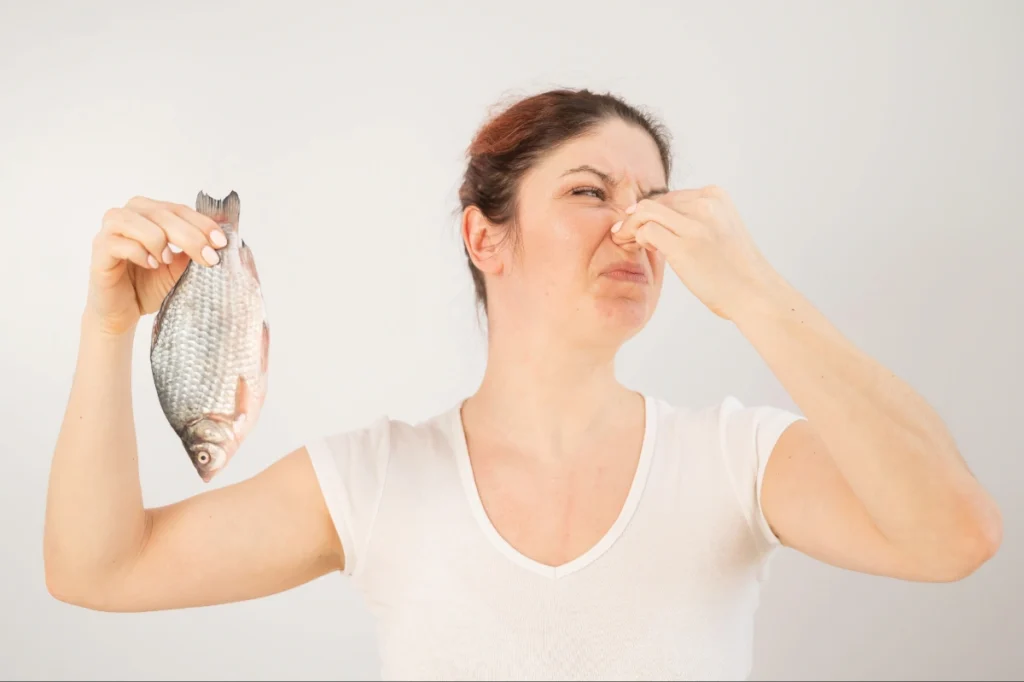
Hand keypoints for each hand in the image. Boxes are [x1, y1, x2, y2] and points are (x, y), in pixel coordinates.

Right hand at [86, 195, 227, 335]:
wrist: (124, 312)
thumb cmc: (149, 285)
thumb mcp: (179, 268)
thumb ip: (192, 251)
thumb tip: (218, 242)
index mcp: (150, 213)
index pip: (179, 209)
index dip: (202, 223)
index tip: (221, 243)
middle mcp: (129, 215)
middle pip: (162, 214)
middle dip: (191, 236)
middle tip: (208, 258)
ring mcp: (110, 231)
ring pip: (137, 221)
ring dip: (159, 240)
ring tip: (167, 261)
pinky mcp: (99, 250)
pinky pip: (118, 242)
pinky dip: (139, 252)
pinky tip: (150, 265)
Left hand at [610, 185, 782, 319]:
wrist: (753, 292)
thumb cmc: (735, 269)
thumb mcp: (720, 231)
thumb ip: (696, 219)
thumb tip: (661, 218)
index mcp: (715, 196)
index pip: (670, 197)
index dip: (651, 212)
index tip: (639, 226)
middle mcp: (705, 204)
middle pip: (656, 202)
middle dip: (635, 217)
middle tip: (622, 233)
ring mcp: (695, 224)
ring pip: (645, 212)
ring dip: (630, 226)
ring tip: (622, 240)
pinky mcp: (684, 244)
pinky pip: (647, 230)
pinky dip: (637, 237)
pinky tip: (639, 248)